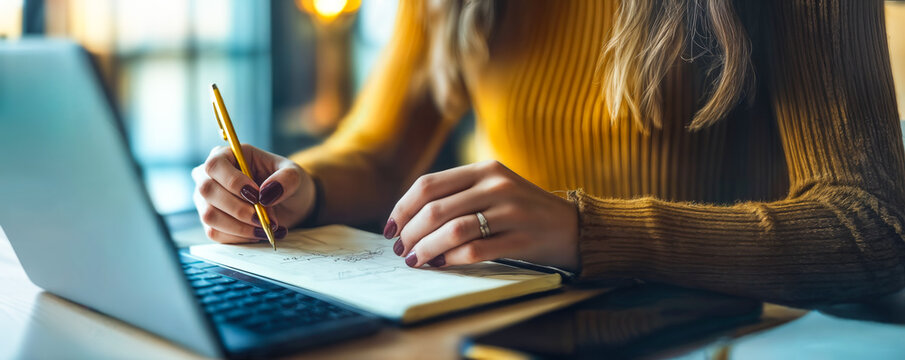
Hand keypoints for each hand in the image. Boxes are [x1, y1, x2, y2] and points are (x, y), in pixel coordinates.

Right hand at [191, 144, 315, 243]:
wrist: (289, 205)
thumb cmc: (286, 183)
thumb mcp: (295, 175)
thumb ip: (286, 179)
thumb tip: (265, 194)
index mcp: (228, 155)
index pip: (215, 165)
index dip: (233, 181)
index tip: (257, 196)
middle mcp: (211, 176)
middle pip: (207, 190)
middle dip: (238, 209)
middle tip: (264, 218)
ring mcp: (207, 200)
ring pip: (209, 215)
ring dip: (240, 226)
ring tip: (267, 227)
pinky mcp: (212, 222)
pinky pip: (216, 233)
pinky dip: (240, 237)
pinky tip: (260, 233)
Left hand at [385, 160, 579, 269]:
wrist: (573, 227)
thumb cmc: (523, 210)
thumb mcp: (494, 188)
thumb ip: (459, 193)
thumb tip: (409, 217)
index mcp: (485, 168)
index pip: (428, 185)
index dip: (402, 208)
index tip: (391, 228)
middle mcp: (497, 186)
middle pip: (435, 209)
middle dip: (410, 232)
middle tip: (401, 249)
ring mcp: (510, 212)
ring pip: (452, 230)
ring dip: (426, 249)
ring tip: (416, 260)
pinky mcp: (520, 239)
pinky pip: (475, 251)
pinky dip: (451, 260)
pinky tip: (441, 264)